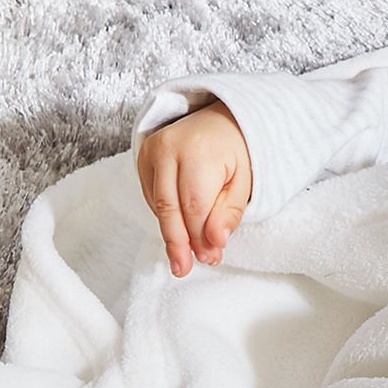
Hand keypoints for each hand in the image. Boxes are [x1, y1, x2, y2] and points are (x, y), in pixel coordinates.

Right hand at [135, 103, 252, 276]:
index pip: (194, 205)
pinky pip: (151, 195)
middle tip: (183, 269)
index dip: (200, 236)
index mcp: (199, 151)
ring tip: (183, 257)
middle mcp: (169, 147)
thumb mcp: (244, 182)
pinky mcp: (143, 156)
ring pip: (157, 203)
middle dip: (178, 242)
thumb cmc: (235, 151)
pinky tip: (179, 230)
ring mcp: (151, 150)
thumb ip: (229, 213)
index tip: (211, 257)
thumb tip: (214, 243)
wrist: (219, 118)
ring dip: (171, 233)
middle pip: (169, 206)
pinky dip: (165, 216)